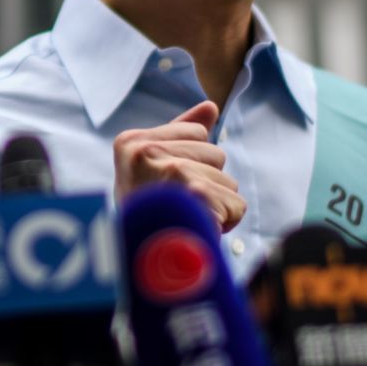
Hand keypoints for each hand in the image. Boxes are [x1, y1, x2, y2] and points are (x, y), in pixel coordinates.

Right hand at [112, 101, 244, 231]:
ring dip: (214, 205)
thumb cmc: (144, 213)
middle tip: (177, 205)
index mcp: (131, 141)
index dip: (190, 162)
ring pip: (228, 181)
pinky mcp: (196, 195)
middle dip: (206, 182)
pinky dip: (225, 223)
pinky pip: (236, 204)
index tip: (164, 186)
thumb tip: (211, 106)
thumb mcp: (149, 167)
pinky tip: (200, 230)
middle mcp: (147, 152)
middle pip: (216, 154)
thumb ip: (179, 133)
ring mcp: (171, 171)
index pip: (197, 133)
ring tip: (186, 219)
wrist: (135, 259)